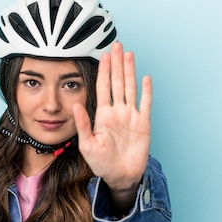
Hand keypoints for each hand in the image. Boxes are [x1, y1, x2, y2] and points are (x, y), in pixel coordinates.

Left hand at [73, 42, 151, 203]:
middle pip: (117, 82)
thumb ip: (83, 124)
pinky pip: (145, 104)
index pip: (103, 88)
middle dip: (117, 64)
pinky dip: (146, 91)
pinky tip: (145, 78)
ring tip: (129, 54)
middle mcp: (117, 112)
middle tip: (117, 45)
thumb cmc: (101, 163)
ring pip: (130, 88)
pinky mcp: (143, 124)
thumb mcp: (87, 145)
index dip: (103, 71)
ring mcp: (131, 116)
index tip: (103, 55)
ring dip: (130, 71)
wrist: (120, 177)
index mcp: (103, 115)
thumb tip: (76, 105)